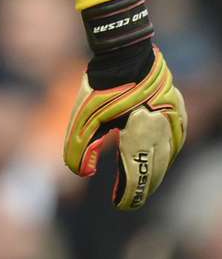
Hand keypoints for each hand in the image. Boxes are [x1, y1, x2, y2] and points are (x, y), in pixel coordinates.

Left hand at [64, 43, 186, 209]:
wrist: (127, 54)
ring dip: (153, 172)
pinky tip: (153, 159)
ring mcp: (175, 123)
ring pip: (166, 157)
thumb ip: (80, 149)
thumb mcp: (84, 118)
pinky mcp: (178, 112)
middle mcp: (163, 134)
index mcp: (141, 139)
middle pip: (154, 171)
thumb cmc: (102, 87)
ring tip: (140, 184)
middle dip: (141, 187)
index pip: (137, 178)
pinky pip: (173, 142)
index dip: (128, 195)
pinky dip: (162, 154)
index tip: (118, 204)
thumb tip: (83, 174)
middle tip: (128, 200)